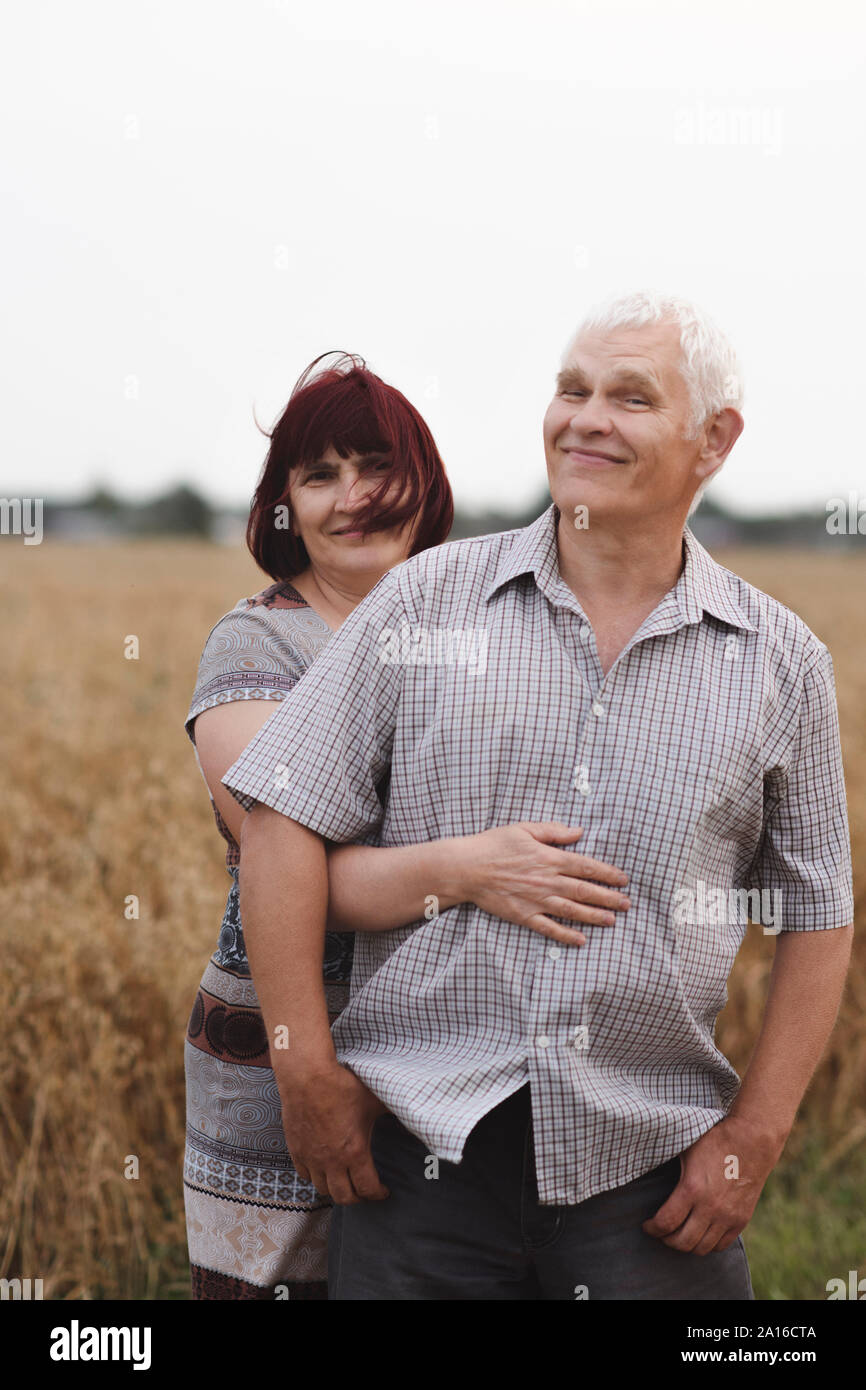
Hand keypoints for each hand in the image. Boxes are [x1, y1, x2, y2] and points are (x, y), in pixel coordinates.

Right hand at [277, 1062, 390, 1204]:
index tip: (384, 1191)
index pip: (367, 1188)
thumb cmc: (342, 1085)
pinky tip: (323, 1168)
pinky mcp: (296, 1149)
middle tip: (365, 1191)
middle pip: (344, 1197)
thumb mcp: (374, 1099)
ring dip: (336, 1189)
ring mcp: (311, 1157)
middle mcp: (331, 1161)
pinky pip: (304, 1175)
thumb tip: (415, 1114)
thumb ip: (394, 1112)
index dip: (378, 1194)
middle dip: (358, 1198)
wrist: (307, 1076)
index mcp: (354, 1152)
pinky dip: (315, 1177)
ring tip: (345, 1181)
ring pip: (323, 1189)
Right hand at [453, 822, 629, 945]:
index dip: (607, 874)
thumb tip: (579, 832)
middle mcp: (547, 881)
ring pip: (573, 911)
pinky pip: (550, 929)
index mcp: (550, 858)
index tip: (623, 880)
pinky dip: (566, 936)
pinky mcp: (524, 915)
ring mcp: (536, 900)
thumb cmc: (494, 844)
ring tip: (612, 920)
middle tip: (627, 904)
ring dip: (595, 916)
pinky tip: (581, 940)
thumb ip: (554, 831)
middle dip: (609, 898)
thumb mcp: (525, 828)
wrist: (467, 868)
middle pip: (585, 891)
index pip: (587, 867)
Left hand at [641, 1116, 782, 1253]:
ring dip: (686, 1245)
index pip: (665, 1222)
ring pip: (701, 1248)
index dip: (652, 1228)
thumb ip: (666, 1161)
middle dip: (666, 1240)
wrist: (752, 1141)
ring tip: (679, 1234)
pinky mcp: (741, 1220)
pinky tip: (699, 1233)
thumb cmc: (714, 1140)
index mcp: (692, 1188)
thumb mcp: (685, 1147)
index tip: (647, 1225)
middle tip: (661, 1232)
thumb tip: (639, 1162)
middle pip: (682, 1242)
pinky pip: (720, 1246)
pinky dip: (707, 1245)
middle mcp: (711, 1207)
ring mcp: (728, 1216)